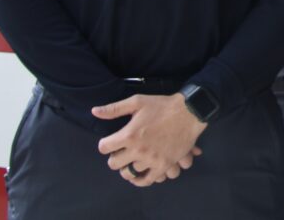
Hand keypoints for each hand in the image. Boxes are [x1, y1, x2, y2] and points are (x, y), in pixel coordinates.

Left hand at [92, 93, 206, 186]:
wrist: (189, 112)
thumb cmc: (162, 106)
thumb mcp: (137, 102)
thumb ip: (114, 109)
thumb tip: (94, 111)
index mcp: (128, 135)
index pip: (104, 148)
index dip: (106, 144)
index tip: (111, 141)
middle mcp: (137, 151)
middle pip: (114, 164)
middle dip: (115, 157)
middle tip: (122, 151)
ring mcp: (151, 160)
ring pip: (129, 173)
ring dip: (128, 166)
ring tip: (132, 160)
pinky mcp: (163, 166)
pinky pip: (147, 181)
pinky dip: (140, 180)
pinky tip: (139, 174)